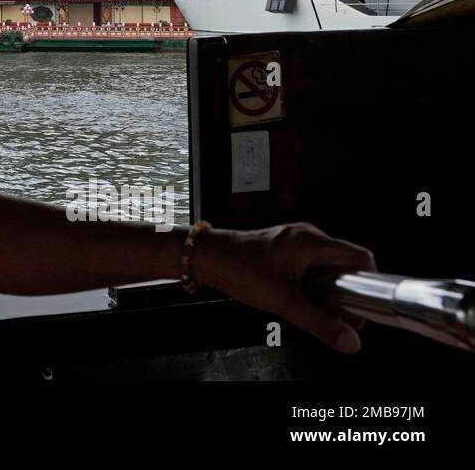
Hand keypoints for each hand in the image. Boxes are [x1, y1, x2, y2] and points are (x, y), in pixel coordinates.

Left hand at [193, 222, 375, 353]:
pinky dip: (315, 284)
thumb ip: (319, 323)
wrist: (208, 257)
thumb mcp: (283, 301)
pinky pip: (313, 266)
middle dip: (348, 292)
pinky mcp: (286, 249)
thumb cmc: (240, 270)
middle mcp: (308, 236)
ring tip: (319, 310)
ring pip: (329, 267)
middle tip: (341, 317)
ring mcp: (296, 241)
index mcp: (313, 241)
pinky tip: (303, 299)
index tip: (365, 306)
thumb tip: (350, 341)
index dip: (370, 283)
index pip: (361, 257)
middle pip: (346, 264)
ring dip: (330, 290)